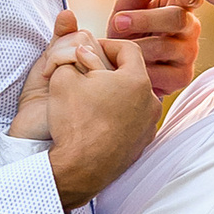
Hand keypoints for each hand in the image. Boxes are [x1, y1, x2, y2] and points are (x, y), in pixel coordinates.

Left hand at [12, 11, 104, 144]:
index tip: (52, 65)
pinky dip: (57, 59)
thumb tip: (68, 12)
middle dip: (61, 48)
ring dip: (58, 54)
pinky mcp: (96, 87)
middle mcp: (104, 79)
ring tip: (48, 77)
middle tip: (49, 73)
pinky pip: (80, 54)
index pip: (90, 40)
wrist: (32, 133)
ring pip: (86, 44)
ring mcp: (103, 84)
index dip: (67, 44)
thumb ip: (61, 40)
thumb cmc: (41, 105)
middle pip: (89, 39)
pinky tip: (48, 78)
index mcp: (95, 74)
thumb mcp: (50, 66)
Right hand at [47, 38, 160, 210]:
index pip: (128, 49)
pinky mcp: (143, 144)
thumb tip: (84, 53)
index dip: (107, 44)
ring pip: (133, 98)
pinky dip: (118, 115)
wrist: (80, 169)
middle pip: (132, 75)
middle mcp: (150, 101)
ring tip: (91, 98)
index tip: (90, 50)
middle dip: (110, 70)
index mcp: (136, 80)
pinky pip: (132, 120)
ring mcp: (149, 125)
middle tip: (88, 74)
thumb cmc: (73, 121)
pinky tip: (97, 121)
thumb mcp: (63, 78)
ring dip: (115, 94)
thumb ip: (75, 57)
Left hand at [103, 0, 202, 101]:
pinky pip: (163, 73)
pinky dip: (140, 70)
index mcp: (179, 3)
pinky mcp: (183, 76)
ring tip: (116, 48)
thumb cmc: (127, 29)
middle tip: (118, 22)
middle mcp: (191, 27)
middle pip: (177, 19)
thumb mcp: (127, 6)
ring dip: (136, 46)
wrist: (118, 65)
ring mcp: (189, 52)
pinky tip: (127, 67)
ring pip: (166, 47)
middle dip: (144, 20)